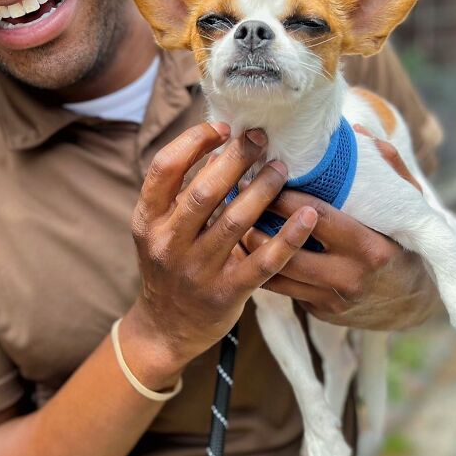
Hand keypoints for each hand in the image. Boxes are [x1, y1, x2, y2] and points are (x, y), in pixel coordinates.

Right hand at [126, 122, 318, 368]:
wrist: (166, 327)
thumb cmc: (170, 265)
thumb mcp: (160, 227)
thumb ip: (183, 190)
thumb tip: (219, 144)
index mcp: (148, 220)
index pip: (164, 168)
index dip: (193, 141)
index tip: (222, 128)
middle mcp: (168, 243)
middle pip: (204, 191)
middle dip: (236, 158)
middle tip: (260, 138)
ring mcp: (197, 270)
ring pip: (236, 221)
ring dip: (263, 189)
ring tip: (281, 167)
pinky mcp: (227, 292)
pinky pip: (263, 261)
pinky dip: (289, 237)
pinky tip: (307, 216)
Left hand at [240, 127, 439, 330]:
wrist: (412, 304)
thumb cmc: (405, 245)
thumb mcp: (407, 207)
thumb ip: (390, 168)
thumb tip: (360, 132)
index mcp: (369, 248)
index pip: (317, 218)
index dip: (285, 198)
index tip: (262, 176)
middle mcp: (348, 278)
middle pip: (287, 248)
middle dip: (256, 222)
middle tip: (236, 196)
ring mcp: (331, 300)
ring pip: (276, 273)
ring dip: (249, 247)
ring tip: (231, 219)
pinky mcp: (318, 311)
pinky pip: (280, 288)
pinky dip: (259, 266)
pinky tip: (243, 245)